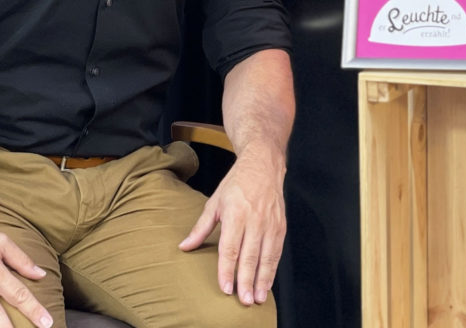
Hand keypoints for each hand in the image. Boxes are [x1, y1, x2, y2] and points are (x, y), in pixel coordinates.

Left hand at [179, 149, 285, 306]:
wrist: (263, 165)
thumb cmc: (237, 183)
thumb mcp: (215, 202)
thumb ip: (201, 227)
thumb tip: (184, 246)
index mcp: (236, 213)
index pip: (230, 247)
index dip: (227, 269)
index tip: (225, 288)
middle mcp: (255, 219)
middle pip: (250, 255)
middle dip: (246, 280)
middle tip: (244, 300)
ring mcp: (270, 223)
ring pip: (267, 256)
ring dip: (262, 279)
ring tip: (258, 297)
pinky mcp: (281, 225)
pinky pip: (277, 251)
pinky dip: (273, 269)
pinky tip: (267, 282)